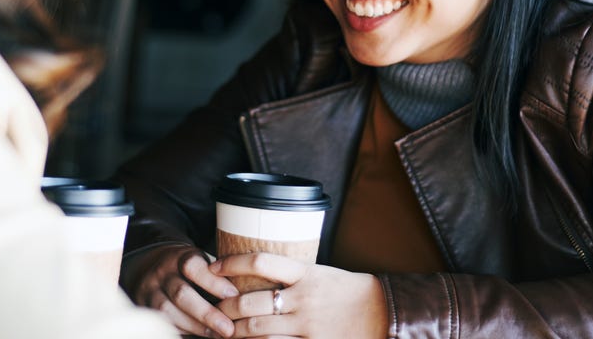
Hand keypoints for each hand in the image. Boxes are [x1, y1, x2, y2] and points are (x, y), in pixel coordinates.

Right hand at [128, 244, 239, 337]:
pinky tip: (202, 335)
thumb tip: (244, 295)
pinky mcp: (144, 307)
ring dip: (196, 327)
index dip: (213, 282)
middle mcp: (162, 272)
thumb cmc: (188, 268)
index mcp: (179, 257)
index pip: (193, 266)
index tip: (234, 295)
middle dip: (207, 313)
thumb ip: (217, 274)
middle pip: (181, 293)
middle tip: (228, 328)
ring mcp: (149, 290)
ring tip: (218, 335)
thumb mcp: (200, 262)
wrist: (151, 267)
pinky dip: (183, 330)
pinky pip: (163, 322)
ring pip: (169, 311)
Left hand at [209, 252, 386, 338]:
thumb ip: (291, 274)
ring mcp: (307, 325)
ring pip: (259, 332)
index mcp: (305, 273)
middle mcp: (303, 298)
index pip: (261, 261)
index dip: (232, 263)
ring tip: (221, 333)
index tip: (213, 266)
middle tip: (211, 309)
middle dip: (225, 308)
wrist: (382, 313)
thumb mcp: (319, 273)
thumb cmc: (347, 290)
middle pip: (251, 303)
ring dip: (235, 334)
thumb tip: (258, 272)